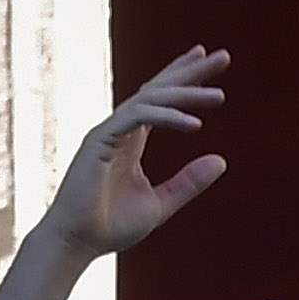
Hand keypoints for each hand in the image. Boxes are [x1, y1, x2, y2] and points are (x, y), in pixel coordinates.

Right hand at [39, 46, 229, 258]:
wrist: (76, 243)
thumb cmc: (109, 226)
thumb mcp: (160, 203)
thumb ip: (188, 182)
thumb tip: (222, 160)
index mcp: (131, 140)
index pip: (160, 100)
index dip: (183, 79)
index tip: (207, 61)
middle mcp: (120, 129)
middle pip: (158, 89)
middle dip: (189, 71)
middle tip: (222, 56)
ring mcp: (108, 132)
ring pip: (151, 99)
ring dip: (186, 94)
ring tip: (219, 96)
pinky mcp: (100, 140)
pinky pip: (138, 118)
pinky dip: (167, 118)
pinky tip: (195, 125)